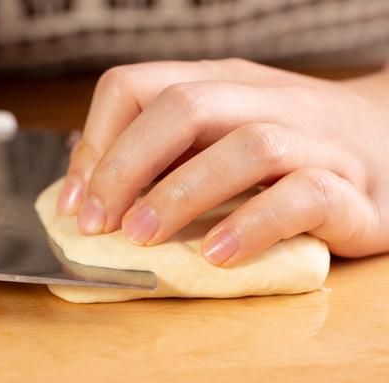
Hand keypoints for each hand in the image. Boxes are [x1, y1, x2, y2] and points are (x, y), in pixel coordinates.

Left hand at [58, 59, 388, 265]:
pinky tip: (216, 255)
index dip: (96, 144)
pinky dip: (253, 225)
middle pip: (183, 107)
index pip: (136, 86)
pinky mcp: (351, 188)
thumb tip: (86, 185)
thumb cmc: (285, 152)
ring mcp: (312, 139)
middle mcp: (262, 100)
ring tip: (143, 237)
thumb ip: (160, 154)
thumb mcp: (214, 137)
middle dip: (125, 167)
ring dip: (182, 194)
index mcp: (218, 83)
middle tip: (98, 224)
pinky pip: (303, 196)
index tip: (76, 202)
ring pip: (247, 146)